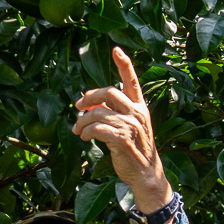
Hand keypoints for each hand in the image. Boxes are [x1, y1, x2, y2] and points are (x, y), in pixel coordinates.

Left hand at [74, 47, 172, 212]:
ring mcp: (131, 126)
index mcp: (139, 106)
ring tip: (78, 130)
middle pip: (109, 91)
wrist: (146, 173)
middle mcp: (137, 113)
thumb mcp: (127, 126)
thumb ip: (111, 112)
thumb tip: (87, 103)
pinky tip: (84, 137)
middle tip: (78, 107)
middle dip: (89, 97)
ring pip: (98, 112)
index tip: (116, 49)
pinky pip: (98, 128)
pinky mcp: (122, 140)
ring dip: (82, 121)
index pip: (132, 80)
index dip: (124, 64)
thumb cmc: (134, 148)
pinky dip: (86, 132)